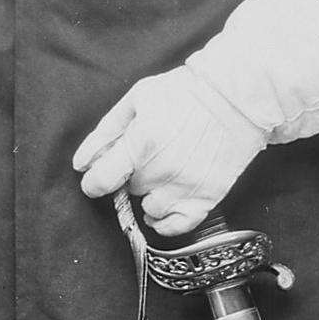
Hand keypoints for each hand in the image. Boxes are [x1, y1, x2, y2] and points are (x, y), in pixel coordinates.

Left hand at [73, 67, 266, 236]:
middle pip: (130, 188)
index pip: (102, 181)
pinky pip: (177, 227)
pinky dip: (167, 222)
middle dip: (133, 174)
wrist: (237, 98)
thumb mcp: (139, 99)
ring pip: (149, 209)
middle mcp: (162, 170)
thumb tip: (82, 163)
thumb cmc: (186, 93)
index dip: (94, 181)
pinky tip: (166, 204)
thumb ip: (106, 132)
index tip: (98, 178)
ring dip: (151, 194)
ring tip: (165, 171)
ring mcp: (186, 187)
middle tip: (150, 153)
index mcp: (142, 142)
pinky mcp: (208, 197)